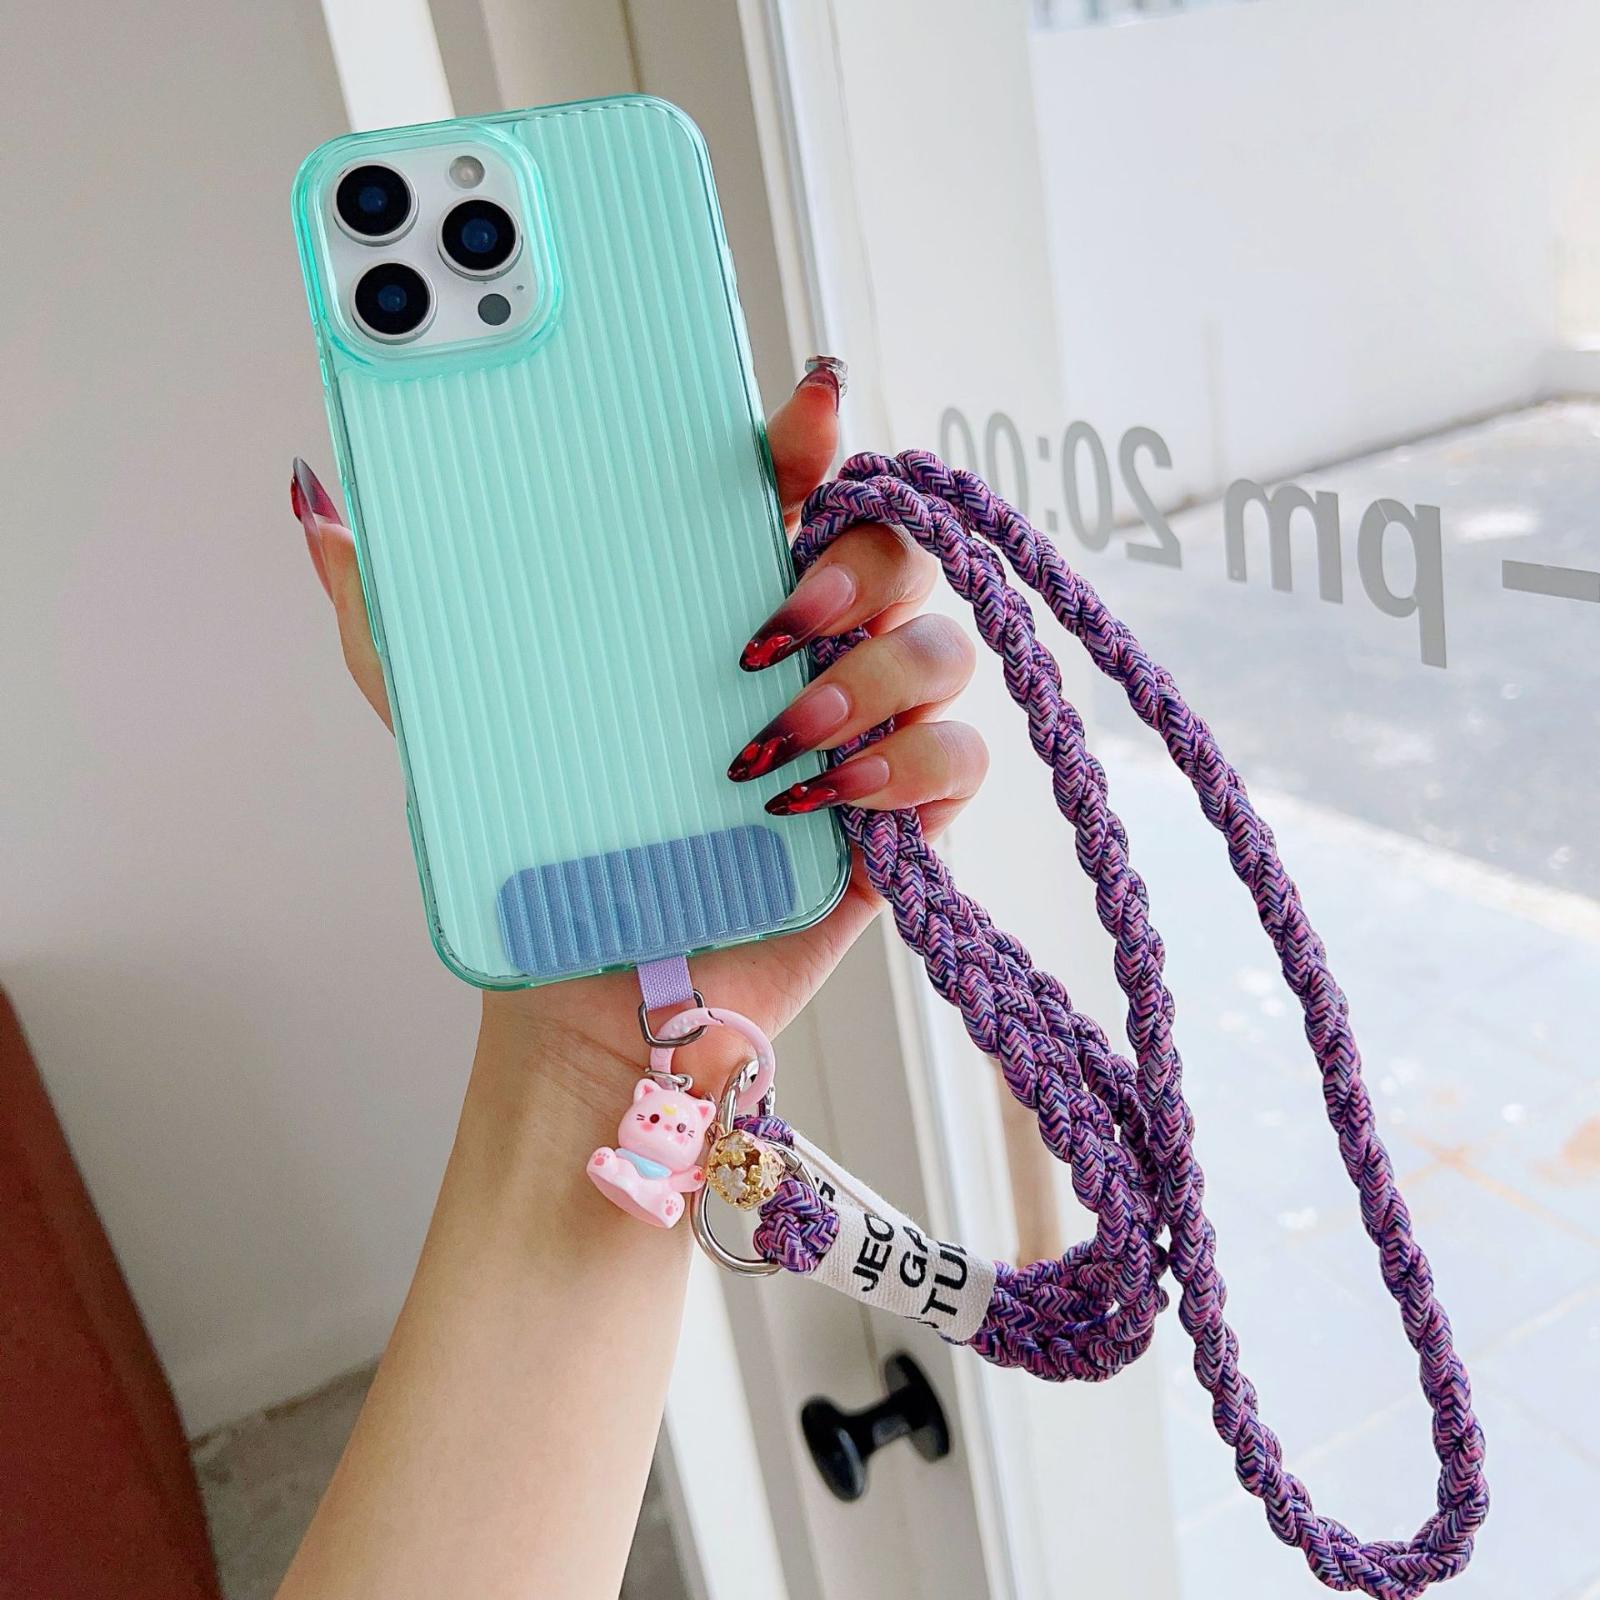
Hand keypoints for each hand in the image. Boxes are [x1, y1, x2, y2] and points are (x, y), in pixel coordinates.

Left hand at [291, 359, 986, 1090]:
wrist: (593, 992)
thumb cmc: (538, 843)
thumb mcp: (446, 716)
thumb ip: (388, 607)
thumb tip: (312, 499)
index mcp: (722, 600)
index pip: (794, 485)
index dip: (813, 432)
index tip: (804, 406)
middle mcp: (811, 650)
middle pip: (892, 546)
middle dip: (851, 567)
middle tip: (768, 623)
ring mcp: (867, 732)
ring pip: (942, 643)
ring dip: (871, 676)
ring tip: (776, 739)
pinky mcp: (901, 819)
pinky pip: (962, 757)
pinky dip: (912, 763)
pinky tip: (831, 794)